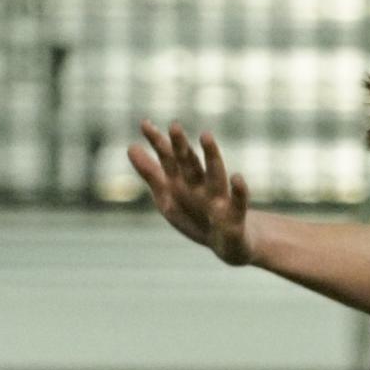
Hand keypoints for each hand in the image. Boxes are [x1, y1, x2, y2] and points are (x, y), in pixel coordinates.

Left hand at [129, 122, 253, 265]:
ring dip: (211, 157)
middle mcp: (201, 185)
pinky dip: (239, 192)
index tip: (144, 125)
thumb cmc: (195, 218)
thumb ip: (151, 174)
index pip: (169, 158)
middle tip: (173, 126)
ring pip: (214, 176)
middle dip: (181, 147)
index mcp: (184, 181)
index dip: (157, 143)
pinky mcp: (235, 216)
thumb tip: (130, 147)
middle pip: (189, 164)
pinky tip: (237, 179)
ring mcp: (218, 199)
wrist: (227, 244)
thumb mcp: (168, 198)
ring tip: (206, 136)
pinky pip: (239, 203)